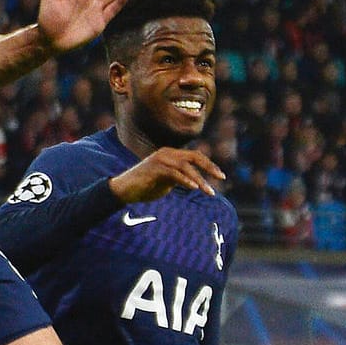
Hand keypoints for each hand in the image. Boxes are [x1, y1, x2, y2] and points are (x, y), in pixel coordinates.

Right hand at [110, 146, 226, 200]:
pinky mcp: (154, 168)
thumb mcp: (167, 181)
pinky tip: (194, 188)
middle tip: (221, 178)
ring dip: (199, 179)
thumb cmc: (146, 187)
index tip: (221, 176)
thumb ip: (181, 178)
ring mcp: (160, 159)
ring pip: (185, 166)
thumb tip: (196, 182)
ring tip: (208, 191)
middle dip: (209, 167)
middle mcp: (167, 153)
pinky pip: (174, 173)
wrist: (124, 190)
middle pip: (194, 157)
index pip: (195, 156)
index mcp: (171, 154)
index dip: (209, 165)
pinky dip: (185, 180)